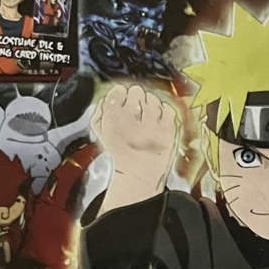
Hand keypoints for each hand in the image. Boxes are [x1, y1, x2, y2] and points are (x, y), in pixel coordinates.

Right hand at [95, 84, 178, 209]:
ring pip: (153, 99)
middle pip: (136, 92)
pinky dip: (164, 110)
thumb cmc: (119, 153)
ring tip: (148, 111)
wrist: (138, 176)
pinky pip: (168, 110)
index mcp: (112, 120)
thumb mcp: (100, 133)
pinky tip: (159, 118)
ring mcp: (152, 126)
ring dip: (150, 101)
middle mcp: (132, 122)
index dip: (121, 92)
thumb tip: (107, 96)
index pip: (118, 92)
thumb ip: (99, 112)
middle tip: (136, 103)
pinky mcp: (168, 132)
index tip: (122, 95)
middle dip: (136, 95)